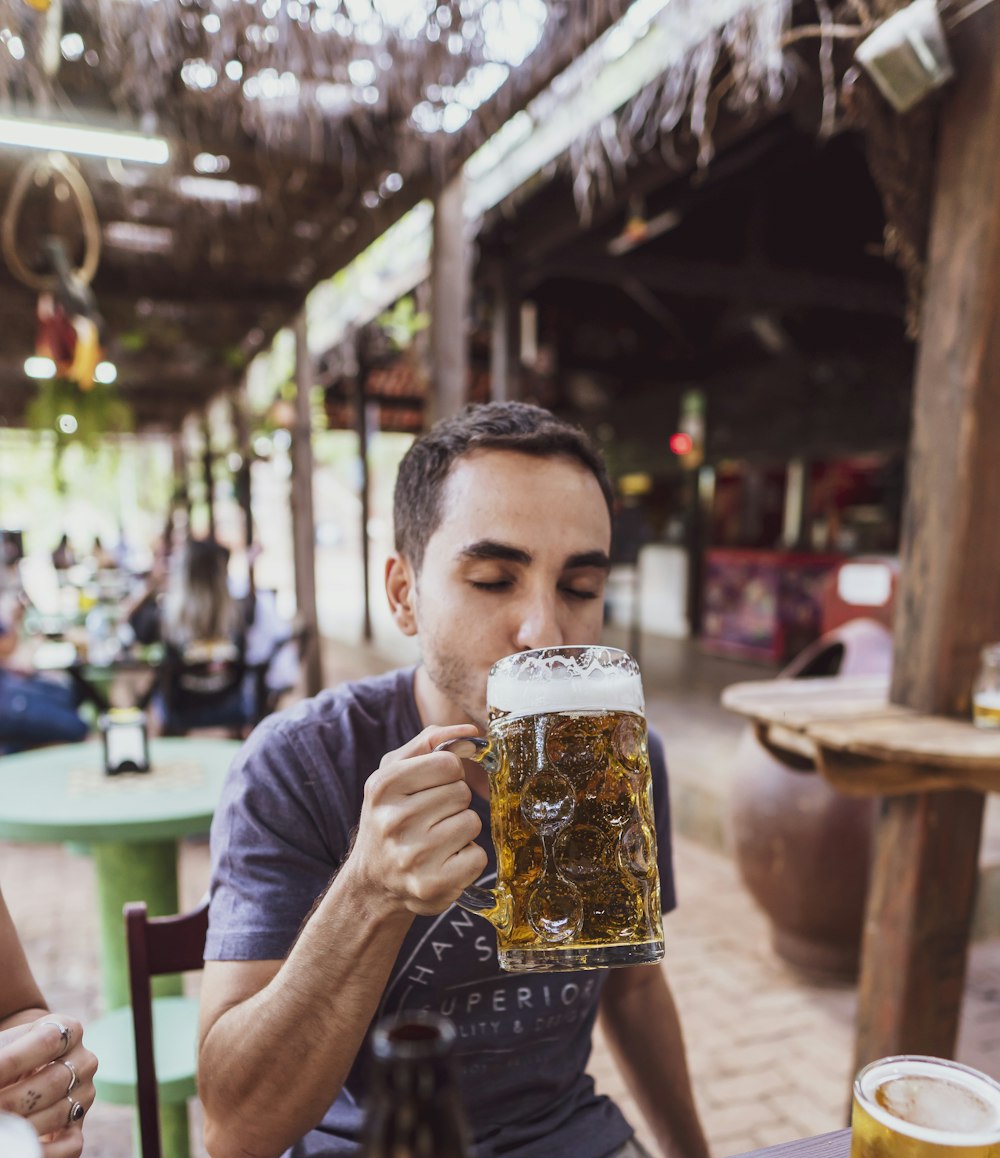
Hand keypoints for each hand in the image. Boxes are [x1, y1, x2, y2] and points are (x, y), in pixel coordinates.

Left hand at [0, 1015, 97, 1157]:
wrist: (21, 1070)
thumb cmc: (8, 1055)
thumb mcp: (6, 1047)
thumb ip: (3, 1060)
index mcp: (69, 1031)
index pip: (47, 1042)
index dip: (12, 1061)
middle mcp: (84, 1061)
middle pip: (53, 1082)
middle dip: (11, 1101)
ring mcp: (85, 1095)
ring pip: (58, 1114)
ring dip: (20, 1127)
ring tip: (0, 1128)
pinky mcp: (78, 1127)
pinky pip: (69, 1146)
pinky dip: (44, 1153)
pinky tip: (19, 1149)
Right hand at [350, 724, 487, 917]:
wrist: (373, 882)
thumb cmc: (390, 817)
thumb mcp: (394, 772)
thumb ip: (429, 743)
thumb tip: (470, 733)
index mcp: (383, 786)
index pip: (448, 763)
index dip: (448, 773)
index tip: (432, 787)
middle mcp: (394, 821)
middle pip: (461, 792)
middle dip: (453, 803)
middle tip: (430, 819)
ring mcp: (413, 856)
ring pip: (472, 822)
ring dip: (461, 830)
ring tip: (435, 840)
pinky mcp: (434, 884)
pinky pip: (478, 856)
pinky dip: (468, 858)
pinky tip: (444, 862)